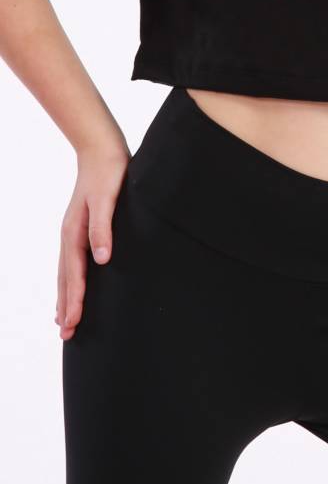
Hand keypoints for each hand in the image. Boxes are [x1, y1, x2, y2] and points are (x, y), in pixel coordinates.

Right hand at [55, 144, 129, 340]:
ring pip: (66, 272)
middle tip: (66, 334)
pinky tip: (72, 286)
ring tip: (63, 320)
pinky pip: (71, 261)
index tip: (72, 322)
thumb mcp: (108, 198)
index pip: (74, 274)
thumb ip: (104, 228)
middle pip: (66, 278)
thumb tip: (102, 259)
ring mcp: (73, 232)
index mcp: (75, 232)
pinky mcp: (81, 227)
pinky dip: (69, 279)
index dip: (74, 299)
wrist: (101, 149)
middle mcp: (70, 235)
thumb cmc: (108, 172)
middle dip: (65, 306)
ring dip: (64, 296)